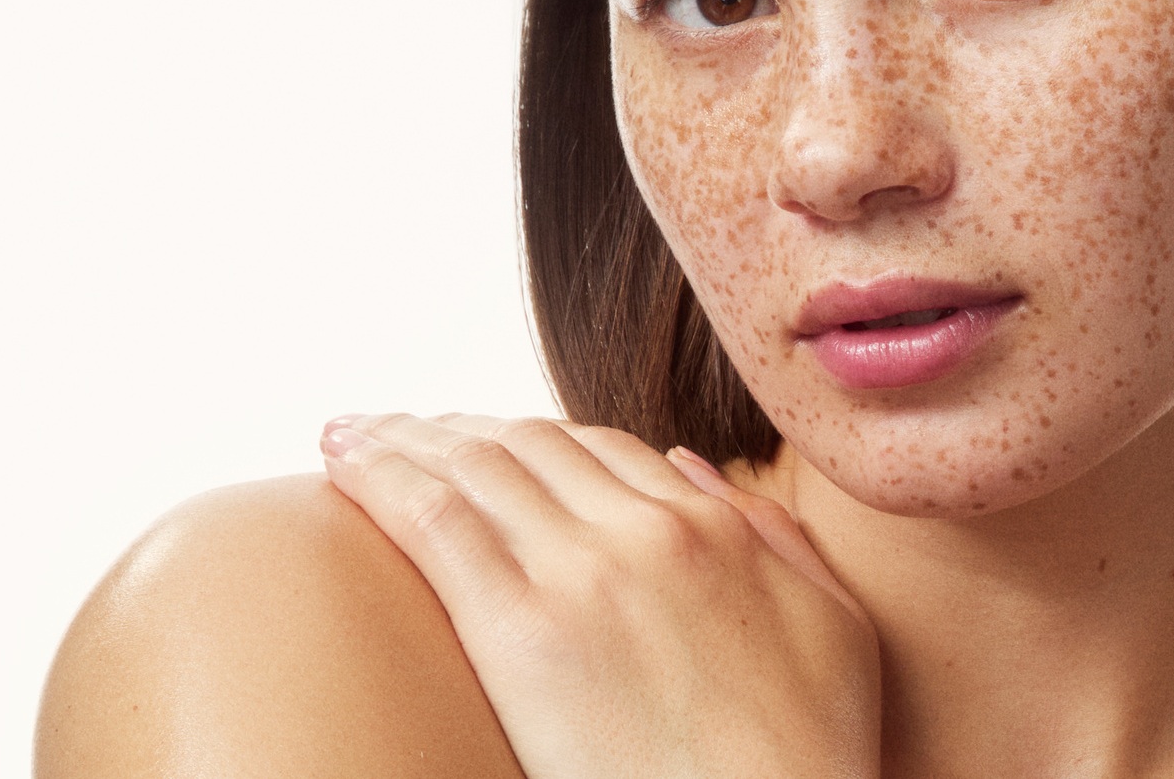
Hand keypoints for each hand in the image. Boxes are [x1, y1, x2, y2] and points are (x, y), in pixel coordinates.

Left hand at [320, 412, 878, 778]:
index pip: (602, 450)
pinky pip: (436, 521)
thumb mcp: (831, 623)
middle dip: (454, 427)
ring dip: (404, 437)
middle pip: (530, 444)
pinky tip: (342, 462)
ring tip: (349, 434)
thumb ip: (771, 535)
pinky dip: (382, 475)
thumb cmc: (810, 754)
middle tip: (397, 427)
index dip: (531, 437)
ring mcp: (584, 571)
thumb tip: (696, 470)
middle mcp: (648, 527)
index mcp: (717, 526)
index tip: (483, 438)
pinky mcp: (523, 629)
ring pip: (476, 464)